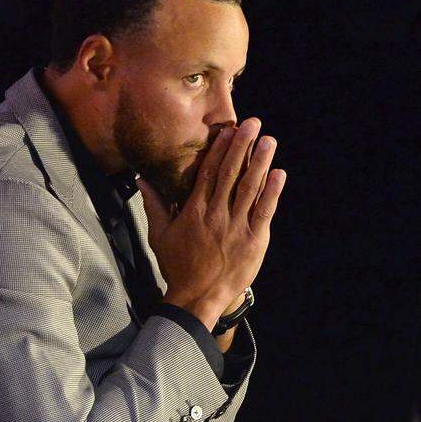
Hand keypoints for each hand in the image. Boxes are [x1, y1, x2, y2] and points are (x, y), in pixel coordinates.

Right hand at [137, 117, 284, 330]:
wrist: (197, 298)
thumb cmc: (177, 267)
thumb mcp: (160, 235)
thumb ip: (154, 205)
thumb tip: (141, 179)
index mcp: (194, 210)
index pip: (208, 172)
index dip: (220, 149)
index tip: (228, 130)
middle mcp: (216, 214)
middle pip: (231, 173)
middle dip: (243, 146)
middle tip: (253, 123)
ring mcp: (236, 226)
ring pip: (250, 187)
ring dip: (260, 162)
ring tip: (269, 140)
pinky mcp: (254, 240)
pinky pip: (264, 211)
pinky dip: (273, 192)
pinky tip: (279, 173)